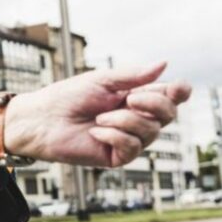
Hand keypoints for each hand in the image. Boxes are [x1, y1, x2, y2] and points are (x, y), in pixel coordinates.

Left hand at [5, 62, 190, 166]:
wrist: (42, 119)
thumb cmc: (68, 97)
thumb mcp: (102, 80)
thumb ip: (133, 76)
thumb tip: (164, 64)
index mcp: (136, 97)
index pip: (170, 97)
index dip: (179, 92)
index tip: (177, 87)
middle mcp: (136, 118)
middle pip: (169, 114)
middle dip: (154, 104)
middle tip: (130, 98)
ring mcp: (128, 139)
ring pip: (151, 131)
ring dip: (124, 120)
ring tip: (99, 117)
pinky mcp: (117, 157)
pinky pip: (132, 148)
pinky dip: (114, 136)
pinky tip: (95, 132)